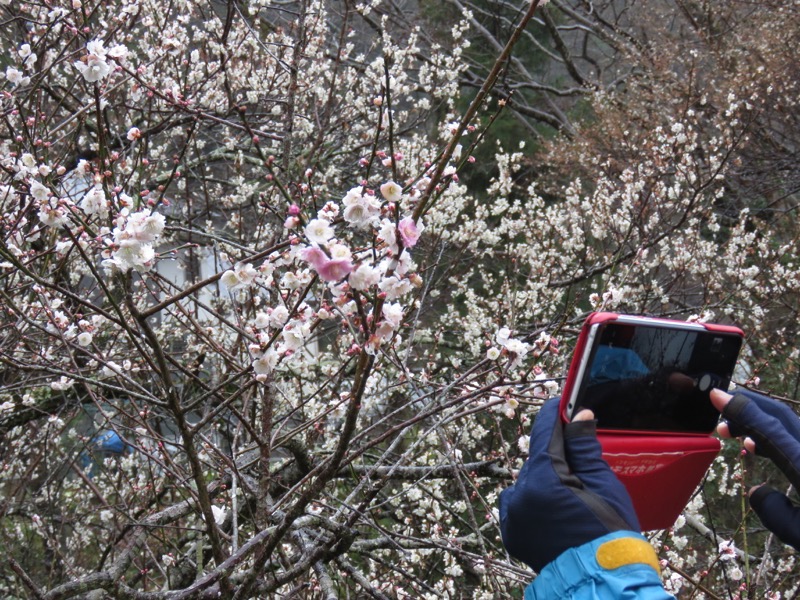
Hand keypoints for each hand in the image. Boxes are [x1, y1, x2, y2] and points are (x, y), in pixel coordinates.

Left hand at [498, 398, 638, 571]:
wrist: (602, 581)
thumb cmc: (610, 533)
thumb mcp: (603, 484)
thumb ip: (584, 447)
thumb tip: (578, 415)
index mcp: (543, 480)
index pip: (544, 434)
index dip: (554, 416)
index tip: (560, 404)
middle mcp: (520, 495)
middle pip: (537, 459)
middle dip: (555, 453)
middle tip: (577, 454)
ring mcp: (513, 516)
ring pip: (527, 481)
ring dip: (544, 478)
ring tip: (570, 489)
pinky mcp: (512, 533)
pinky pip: (517, 503)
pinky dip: (531, 499)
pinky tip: (552, 504)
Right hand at [710, 388, 799, 549]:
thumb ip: (774, 512)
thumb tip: (757, 491)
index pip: (771, 425)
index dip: (741, 406)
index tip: (716, 395)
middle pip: (782, 415)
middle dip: (748, 405)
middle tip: (720, 408)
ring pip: (791, 425)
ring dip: (760, 422)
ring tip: (736, 433)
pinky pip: (798, 439)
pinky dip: (776, 437)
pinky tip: (761, 449)